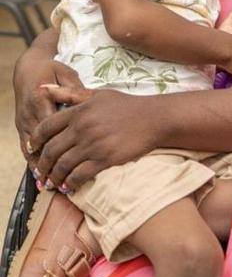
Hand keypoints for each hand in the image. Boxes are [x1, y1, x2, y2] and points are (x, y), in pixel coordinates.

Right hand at [14, 58, 82, 169]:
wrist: (28, 68)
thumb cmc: (52, 71)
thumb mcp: (66, 74)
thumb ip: (77, 90)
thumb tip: (90, 103)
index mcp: (41, 99)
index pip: (52, 126)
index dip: (62, 144)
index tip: (76, 159)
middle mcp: (30, 112)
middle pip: (40, 142)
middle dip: (49, 162)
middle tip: (60, 179)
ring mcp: (23, 120)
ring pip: (31, 148)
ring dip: (38, 166)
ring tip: (48, 185)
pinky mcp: (21, 126)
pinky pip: (26, 147)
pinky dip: (32, 161)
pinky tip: (39, 176)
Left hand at [29, 87, 156, 190]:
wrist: (153, 119)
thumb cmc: (126, 105)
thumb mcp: (96, 94)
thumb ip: (68, 93)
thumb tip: (43, 89)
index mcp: (78, 111)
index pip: (46, 127)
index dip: (36, 141)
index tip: (33, 149)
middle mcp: (82, 128)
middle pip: (51, 150)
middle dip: (42, 165)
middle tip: (40, 173)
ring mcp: (93, 144)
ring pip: (63, 165)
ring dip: (54, 177)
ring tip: (51, 184)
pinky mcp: (105, 159)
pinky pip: (81, 175)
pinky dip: (71, 183)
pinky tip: (68, 187)